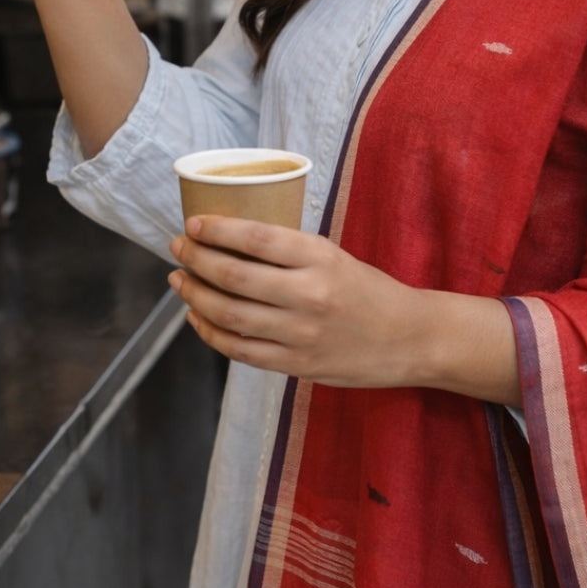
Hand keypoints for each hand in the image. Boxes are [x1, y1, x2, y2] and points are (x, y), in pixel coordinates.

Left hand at [169, 216, 427, 388]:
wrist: (408, 338)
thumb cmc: (368, 291)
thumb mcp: (335, 256)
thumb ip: (290, 252)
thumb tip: (230, 240)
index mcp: (321, 258)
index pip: (257, 238)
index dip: (217, 230)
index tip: (194, 223)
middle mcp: (309, 295)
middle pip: (234, 276)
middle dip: (196, 259)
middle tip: (178, 247)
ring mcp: (300, 333)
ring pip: (229, 314)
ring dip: (195, 296)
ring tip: (180, 280)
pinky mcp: (296, 364)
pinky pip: (239, 349)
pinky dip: (211, 332)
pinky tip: (198, 317)